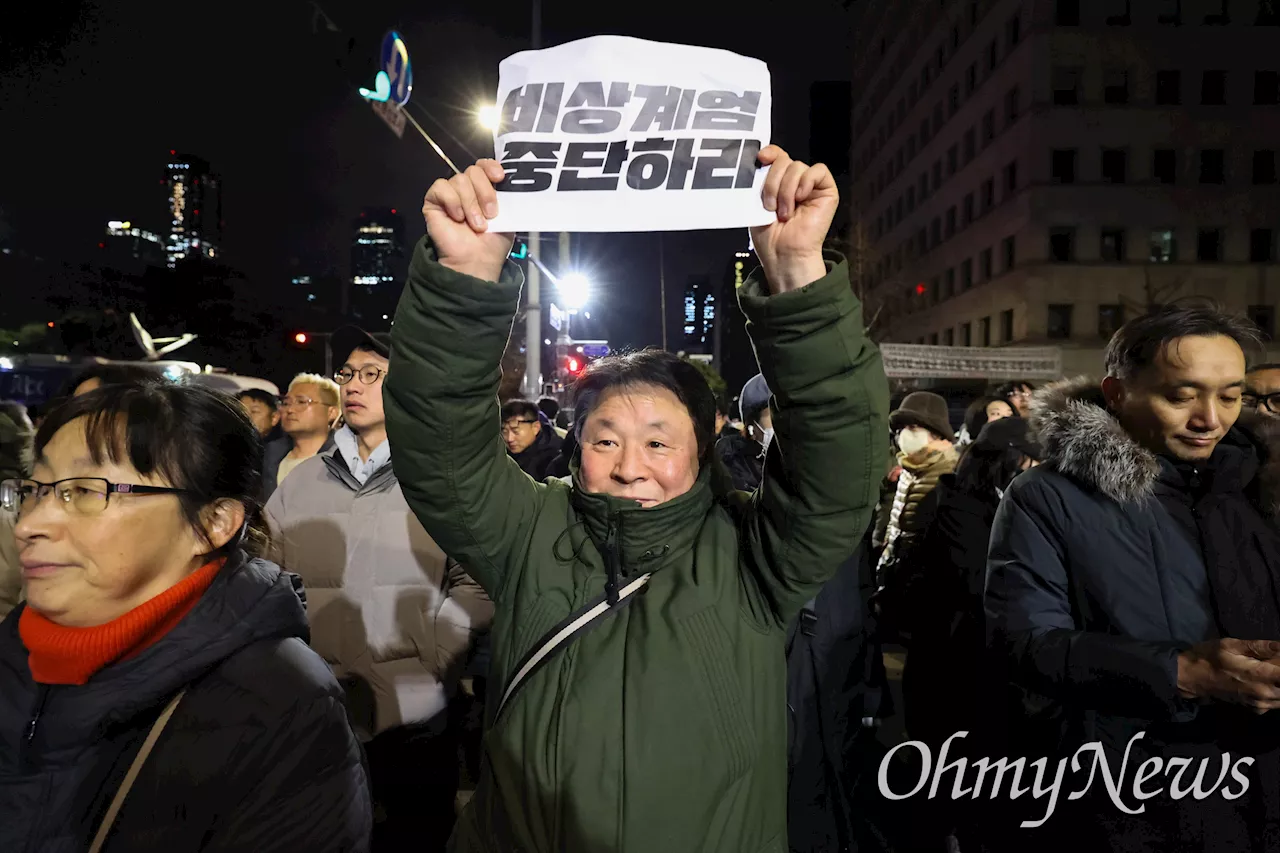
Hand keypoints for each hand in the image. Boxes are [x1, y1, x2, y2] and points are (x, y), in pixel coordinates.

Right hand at [422, 159, 513, 281]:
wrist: (477, 261)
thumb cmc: (493, 243)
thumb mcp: (509, 216)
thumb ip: (508, 196)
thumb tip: (512, 181)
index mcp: (484, 189)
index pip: (483, 165)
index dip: (491, 166)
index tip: (500, 178)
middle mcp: (467, 189)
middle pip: (473, 171)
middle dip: (485, 192)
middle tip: (490, 215)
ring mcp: (449, 195)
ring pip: (459, 180)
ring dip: (471, 204)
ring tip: (476, 225)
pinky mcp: (433, 201)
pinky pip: (441, 187)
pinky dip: (452, 201)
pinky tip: (457, 217)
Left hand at [749, 145, 838, 293]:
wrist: (783, 254)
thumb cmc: (770, 237)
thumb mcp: (756, 203)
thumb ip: (760, 179)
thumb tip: (762, 158)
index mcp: (778, 183)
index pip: (777, 156)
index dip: (770, 153)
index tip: (761, 158)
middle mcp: (795, 182)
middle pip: (784, 161)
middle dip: (773, 183)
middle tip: (770, 206)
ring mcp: (811, 186)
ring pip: (797, 166)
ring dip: (786, 190)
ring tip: (785, 212)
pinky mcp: (827, 191)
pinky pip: (818, 170)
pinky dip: (806, 182)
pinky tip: (801, 198)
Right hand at [1177, 639, 1279, 712]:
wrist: (1190, 678)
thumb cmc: (1208, 657)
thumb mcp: (1230, 645)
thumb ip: (1259, 646)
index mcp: (1258, 675)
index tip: (1276, 657)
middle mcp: (1263, 693)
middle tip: (1270, 662)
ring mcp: (1260, 704)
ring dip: (1278, 683)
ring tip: (1266, 670)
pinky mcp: (1255, 709)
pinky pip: (1275, 703)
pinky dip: (1275, 693)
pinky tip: (1264, 683)